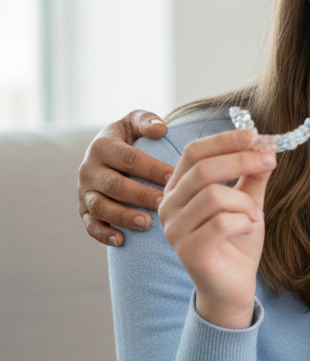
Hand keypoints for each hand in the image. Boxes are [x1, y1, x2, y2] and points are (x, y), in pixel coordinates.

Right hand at [79, 110, 175, 245]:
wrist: (108, 155)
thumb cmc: (130, 138)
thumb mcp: (135, 122)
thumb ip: (146, 120)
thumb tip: (160, 129)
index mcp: (103, 146)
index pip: (129, 159)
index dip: (152, 169)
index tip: (175, 179)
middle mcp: (89, 169)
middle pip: (115, 185)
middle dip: (142, 196)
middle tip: (166, 204)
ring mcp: (85, 192)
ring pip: (101, 207)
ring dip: (123, 217)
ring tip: (147, 223)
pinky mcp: (83, 210)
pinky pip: (90, 225)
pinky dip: (103, 234)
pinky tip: (121, 240)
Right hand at [159, 129, 275, 328]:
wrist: (234, 286)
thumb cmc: (237, 241)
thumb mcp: (249, 201)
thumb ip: (253, 174)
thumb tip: (267, 142)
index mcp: (178, 188)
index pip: (194, 151)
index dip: (225, 140)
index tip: (255, 136)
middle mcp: (168, 206)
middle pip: (202, 169)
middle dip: (241, 161)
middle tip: (270, 161)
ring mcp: (174, 230)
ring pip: (213, 196)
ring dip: (245, 203)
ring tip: (253, 216)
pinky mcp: (188, 251)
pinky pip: (221, 223)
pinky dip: (243, 222)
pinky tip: (246, 230)